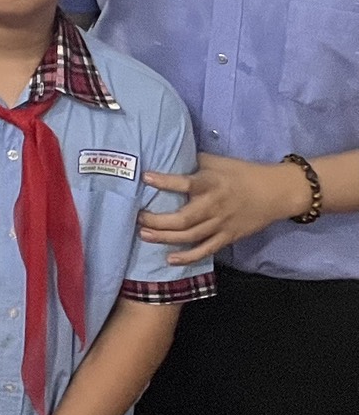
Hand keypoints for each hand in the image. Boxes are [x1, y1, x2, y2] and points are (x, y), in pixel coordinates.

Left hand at [141, 153, 309, 261]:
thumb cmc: (243, 173)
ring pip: (190, 236)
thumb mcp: (218, 161)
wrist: (276, 193)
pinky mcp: (229, 237)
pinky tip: (170, 259)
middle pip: (183, 218)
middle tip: (138, 217)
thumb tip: (169, 155)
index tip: (145, 178)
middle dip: (157, 220)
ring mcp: (221, 224)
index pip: (184, 183)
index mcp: (211, 183)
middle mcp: (214, 206)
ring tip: (144, 235)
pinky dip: (188, 256)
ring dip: (166, 238)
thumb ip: (194, 161)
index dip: (164, 182)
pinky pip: (206, 250)